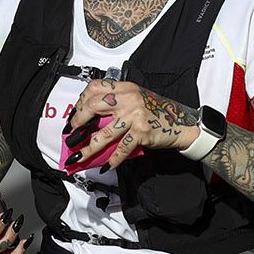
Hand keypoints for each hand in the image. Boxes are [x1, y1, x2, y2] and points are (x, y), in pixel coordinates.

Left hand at [66, 79, 201, 170]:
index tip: (76, 114)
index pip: (95, 88)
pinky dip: (114, 159)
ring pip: (104, 133)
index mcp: (126, 88)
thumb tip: (91, 118)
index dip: (81, 101)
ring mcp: (135, 115)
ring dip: (88, 148)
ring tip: (79, 156)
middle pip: (94, 106)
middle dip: (79, 121)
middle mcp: (129, 99)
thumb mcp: (136, 99)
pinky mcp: (141, 132)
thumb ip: (117, 102)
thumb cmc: (158, 112)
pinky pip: (122, 148)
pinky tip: (107, 165)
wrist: (181, 123)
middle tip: (72, 133)